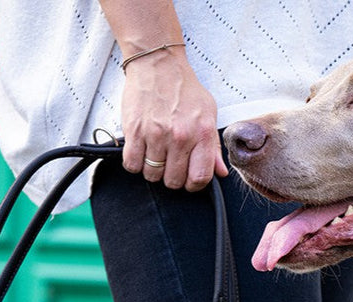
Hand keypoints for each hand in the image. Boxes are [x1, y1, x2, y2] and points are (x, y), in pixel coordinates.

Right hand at [119, 48, 228, 190]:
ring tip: (156, 155)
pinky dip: (135, 164)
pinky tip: (141, 152)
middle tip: (170, 165)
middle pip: (174, 180)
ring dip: (153, 170)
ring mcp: (156, 134)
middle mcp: (180, 137)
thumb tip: (220, 172)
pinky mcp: (134, 130)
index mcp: (202, 134)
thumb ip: (214, 147)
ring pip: (152, 174)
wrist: (158, 64)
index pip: (200, 177)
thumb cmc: (185, 89)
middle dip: (172, 178)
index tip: (189, 180)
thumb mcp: (209, 114)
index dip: (194, 185)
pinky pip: (132, 164)